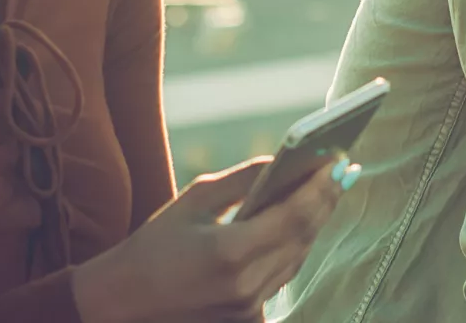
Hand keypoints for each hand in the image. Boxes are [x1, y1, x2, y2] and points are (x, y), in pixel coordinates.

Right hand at [72, 157, 347, 322]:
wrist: (123, 304)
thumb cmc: (152, 247)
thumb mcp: (191, 202)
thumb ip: (241, 180)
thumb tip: (282, 159)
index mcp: (229, 252)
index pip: (294, 215)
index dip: (320, 186)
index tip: (338, 159)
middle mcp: (245, 286)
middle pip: (303, 238)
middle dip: (324, 201)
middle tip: (341, 169)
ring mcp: (249, 309)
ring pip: (297, 259)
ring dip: (312, 225)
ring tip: (325, 192)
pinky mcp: (248, 321)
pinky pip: (280, 278)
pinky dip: (291, 250)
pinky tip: (298, 225)